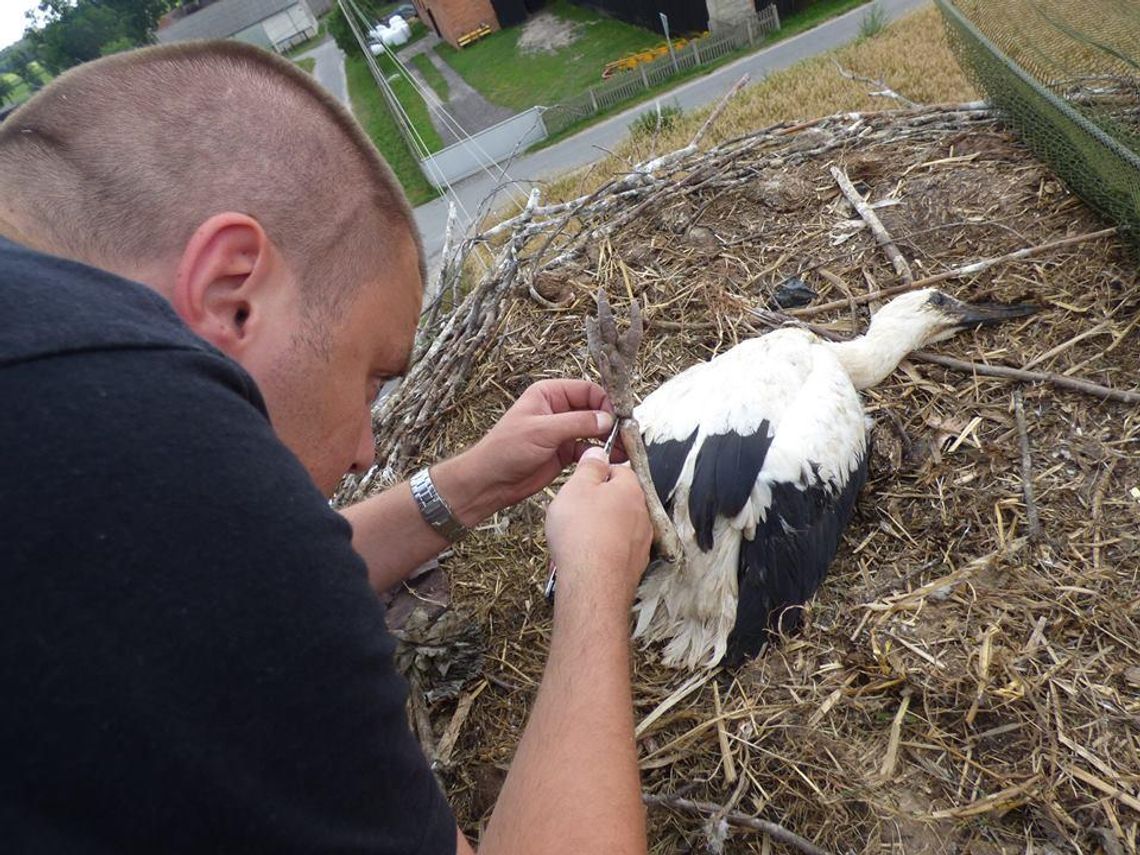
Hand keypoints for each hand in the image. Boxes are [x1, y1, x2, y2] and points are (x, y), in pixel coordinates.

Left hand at [449, 380, 621, 518]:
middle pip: (595, 410)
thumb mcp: (543, 431)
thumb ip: (577, 423)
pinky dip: (601, 454)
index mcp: (550, 394)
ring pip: (595, 431)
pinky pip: (589, 449)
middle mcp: (558, 409)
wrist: (491, 482)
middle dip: (612, 422)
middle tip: (629, 435)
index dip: (606, 402)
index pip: (587, 390)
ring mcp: (562, 431)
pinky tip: (613, 460)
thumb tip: (608, 419)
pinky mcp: (565, 452)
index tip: (621, 417)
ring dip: (610, 439)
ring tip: (626, 450)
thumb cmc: (507, 450)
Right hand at [545, 448, 651, 611]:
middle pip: (616, 500)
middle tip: (573, 513)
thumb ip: (589, 467)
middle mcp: (643, 514)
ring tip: (573, 540)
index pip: (618, 470)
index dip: (596, 475)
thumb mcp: (577, 487)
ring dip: (596, 530)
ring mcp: (641, 542)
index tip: (581, 482)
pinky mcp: (634, 565)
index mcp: (631, 489)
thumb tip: (598, 453)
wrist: (593, 583)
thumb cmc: (583, 534)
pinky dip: (599, 552)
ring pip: (615, 527)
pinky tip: (582, 559)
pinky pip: (614, 551)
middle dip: (595, 505)